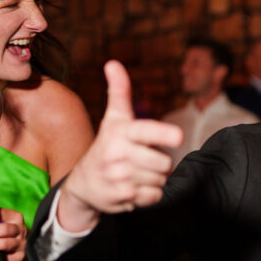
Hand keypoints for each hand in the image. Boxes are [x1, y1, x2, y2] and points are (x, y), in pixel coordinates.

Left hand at [0, 208, 26, 260]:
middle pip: (2, 229)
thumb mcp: (3, 220)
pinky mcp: (19, 256)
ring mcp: (20, 243)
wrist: (26, 244)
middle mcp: (20, 230)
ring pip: (3, 244)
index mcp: (15, 217)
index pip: (0, 214)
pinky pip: (5, 258)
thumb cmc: (7, 231)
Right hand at [58, 61, 182, 230]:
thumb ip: (119, 92)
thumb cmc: (106, 146)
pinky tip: (135, 187)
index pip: (145, 132)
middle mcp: (117, 154)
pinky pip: (155, 196)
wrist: (82, 184)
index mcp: (119, 133)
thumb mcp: (113, 120)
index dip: (163, 134)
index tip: (178, 137)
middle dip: (161, 162)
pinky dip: (150, 194)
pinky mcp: (122, 197)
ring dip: (155, 178)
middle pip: (164, 162)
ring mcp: (119, 177)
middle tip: (144, 159)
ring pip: (161, 179)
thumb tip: (113, 63)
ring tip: (137, 172)